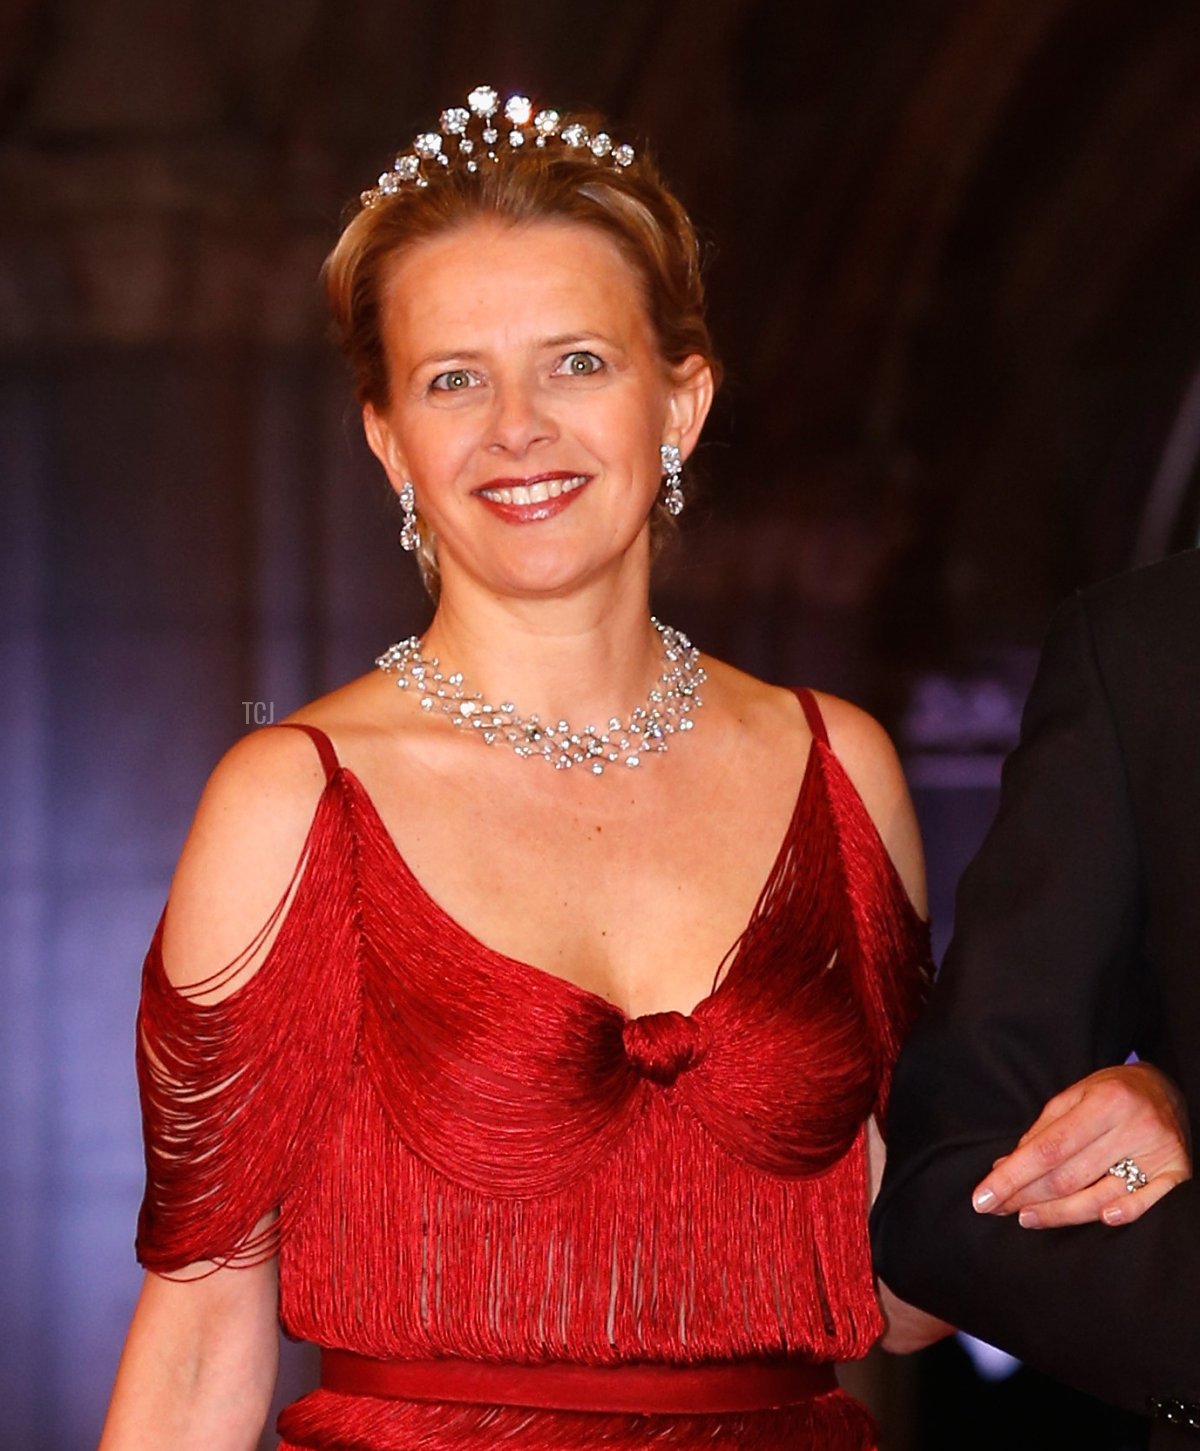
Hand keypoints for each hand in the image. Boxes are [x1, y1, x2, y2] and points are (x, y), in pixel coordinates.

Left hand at [970, 1063, 1190, 1228]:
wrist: (1166, 1088)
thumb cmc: (1110, 1093)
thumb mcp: (1073, 1096)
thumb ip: (1042, 1131)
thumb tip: (1005, 1166)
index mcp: (1105, 1102)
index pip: (1049, 1149)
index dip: (1013, 1176)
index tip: (983, 1198)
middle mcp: (1134, 1127)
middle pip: (1071, 1176)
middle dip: (1027, 1196)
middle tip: (997, 1208)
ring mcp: (1159, 1152)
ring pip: (1100, 1196)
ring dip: (1058, 1213)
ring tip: (1025, 1217)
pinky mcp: (1178, 1172)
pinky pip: (1146, 1203)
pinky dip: (1121, 1213)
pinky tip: (1096, 1220)